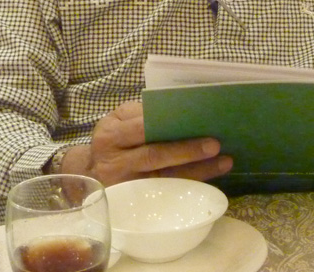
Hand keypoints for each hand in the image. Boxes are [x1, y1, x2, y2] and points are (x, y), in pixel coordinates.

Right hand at [64, 101, 233, 185]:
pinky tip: (211, 179)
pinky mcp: (134, 204)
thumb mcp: (116, 121)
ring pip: (164, 180)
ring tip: (224, 162)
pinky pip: (166, 196)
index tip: (195, 119)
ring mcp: (125, 187)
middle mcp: (115, 163)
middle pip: (154, 157)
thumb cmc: (113, 141)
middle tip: (215, 145)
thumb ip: (140, 114)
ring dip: (198, 172)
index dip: (168, 125)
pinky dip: (189, 188)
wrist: (88, 175)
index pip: (140, 129)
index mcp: (110, 136)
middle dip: (187, 151)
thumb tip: (179, 108)